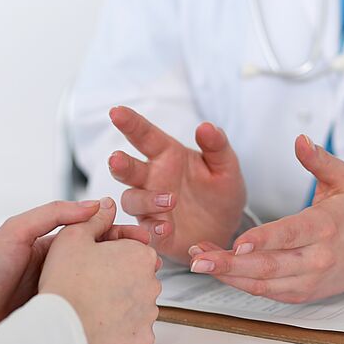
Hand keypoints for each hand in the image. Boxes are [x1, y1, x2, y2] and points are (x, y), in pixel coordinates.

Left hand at [0, 200, 149, 334]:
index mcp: (53, 244)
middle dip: (130, 255)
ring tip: (146, 280)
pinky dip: (111, 303)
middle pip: (104, 256)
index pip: (95, 232)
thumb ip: (53, 214)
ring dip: (125, 278)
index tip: (141, 235)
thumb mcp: (18, 230)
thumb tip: (94, 205)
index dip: (120, 231)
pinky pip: (93, 305)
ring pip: (102, 280)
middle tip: (151, 259)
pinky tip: (126, 304)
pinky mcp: (64, 313)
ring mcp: (65, 290)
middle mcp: (62, 266)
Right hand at [40, 197, 161, 343]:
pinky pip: (134, 333)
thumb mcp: (72, 237)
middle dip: (119, 280)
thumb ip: (94, 218)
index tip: (92, 264)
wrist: (58, 328)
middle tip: (90, 286)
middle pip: (137, 279)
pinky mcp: (142, 341)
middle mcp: (152, 284)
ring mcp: (149, 315)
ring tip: (92, 308)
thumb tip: (107, 204)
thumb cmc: (64, 282)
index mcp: (141, 256)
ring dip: (120, 306)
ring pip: (137, 307)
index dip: (111, 256)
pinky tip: (99, 328)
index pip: (133, 251)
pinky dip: (120, 332)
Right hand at [108, 106, 246, 263]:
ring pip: (132, 200)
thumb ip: (217, 147)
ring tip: (171, 200)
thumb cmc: (221, 191)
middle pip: (127, 169)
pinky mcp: (156, 231)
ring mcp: (150, 206)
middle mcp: (152, 179)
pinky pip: (147, 230)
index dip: (130, 123)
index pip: (145, 136)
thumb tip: (206, 126)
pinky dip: (154, 229)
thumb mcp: (226, 167)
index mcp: (167, 156)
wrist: (227, 227)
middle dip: (120, 165)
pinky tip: (166, 227)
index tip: (116, 111)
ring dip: (146, 199)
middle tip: (117, 160)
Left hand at [187, 135, 343, 302]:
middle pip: (270, 266)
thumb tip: (301, 140)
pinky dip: (239, 283)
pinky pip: (265, 292)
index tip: (236, 242)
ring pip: (263, 284)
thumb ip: (320, 160)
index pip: (290, 235)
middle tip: (198, 259)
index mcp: (325, 227)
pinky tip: (217, 269)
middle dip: (231, 264)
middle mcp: (317, 258)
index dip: (262, 241)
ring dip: (228, 275)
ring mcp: (309, 280)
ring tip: (198, 261)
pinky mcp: (301, 294)